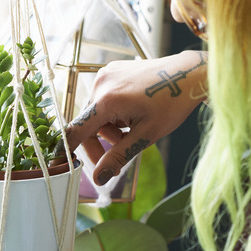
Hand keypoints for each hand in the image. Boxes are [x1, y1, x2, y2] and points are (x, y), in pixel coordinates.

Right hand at [65, 51, 207, 184]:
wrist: (189, 74)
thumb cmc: (172, 103)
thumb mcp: (146, 136)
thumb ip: (118, 157)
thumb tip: (99, 179)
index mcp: (106, 100)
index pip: (76, 130)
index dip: (67, 149)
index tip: (62, 164)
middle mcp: (100, 84)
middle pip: (87, 124)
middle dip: (100, 144)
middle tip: (116, 161)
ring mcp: (105, 75)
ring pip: (96, 114)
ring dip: (109, 129)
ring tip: (131, 131)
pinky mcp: (111, 72)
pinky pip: (103, 100)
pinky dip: (112, 113)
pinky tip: (131, 115)